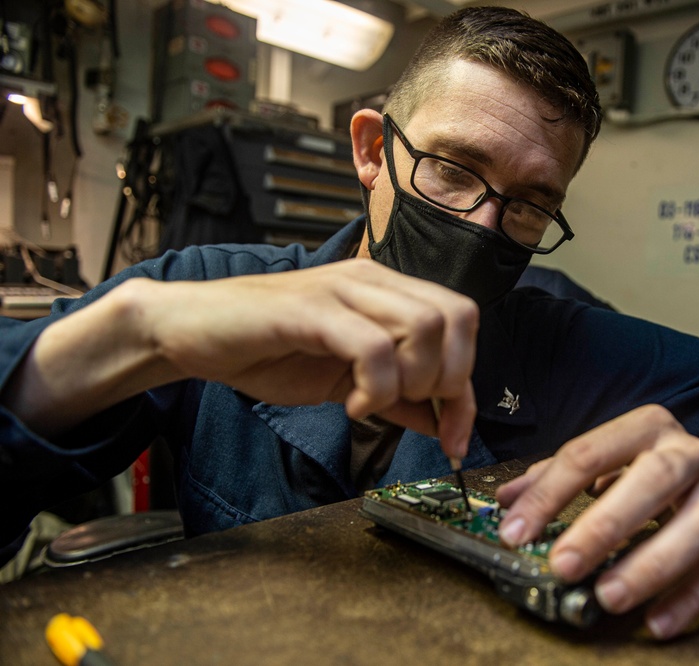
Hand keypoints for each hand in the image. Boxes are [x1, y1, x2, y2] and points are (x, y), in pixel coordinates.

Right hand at [5, 259, 477, 457]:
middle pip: (455, 317)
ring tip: (372, 403)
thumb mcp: (345, 379)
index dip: (468, 384)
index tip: (454, 436)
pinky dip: (376, 385)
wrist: (192, 333)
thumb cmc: (267, 349)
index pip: (461, 320)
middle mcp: (371, 280)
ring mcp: (341, 289)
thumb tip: (442, 421)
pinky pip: (372, 344)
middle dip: (447, 380)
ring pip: (423, 326)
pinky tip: (351, 404)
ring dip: (411, 381)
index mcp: (385, 290)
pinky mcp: (310, 308)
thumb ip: (396, 395)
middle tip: (409, 410)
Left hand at [494, 405, 698, 638]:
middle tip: (563, 565)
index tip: (514, 534)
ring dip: (652, 565)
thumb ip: (554, 476)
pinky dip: (691, 598)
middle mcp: (686, 452)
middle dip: (606, 526)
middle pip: (652, 480)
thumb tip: (506, 501)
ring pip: (696, 526)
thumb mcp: (603, 457)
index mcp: (644, 426)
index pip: (589, 454)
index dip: (548, 495)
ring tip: (610, 597)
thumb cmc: (646, 463)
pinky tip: (657, 622)